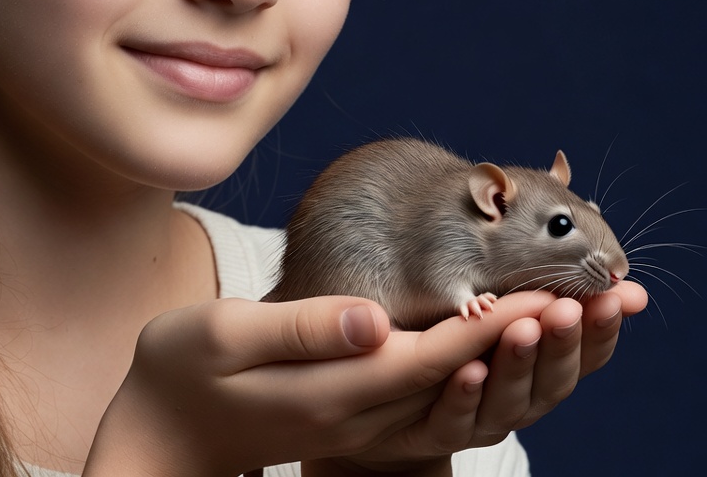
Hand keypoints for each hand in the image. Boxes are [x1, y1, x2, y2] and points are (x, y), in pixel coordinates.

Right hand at [83, 289, 603, 476]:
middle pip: (451, 379)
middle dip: (512, 341)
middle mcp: (353, 414)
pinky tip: (472, 351)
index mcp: (331, 389)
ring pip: (442, 393)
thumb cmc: (182, 370)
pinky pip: (416, 401)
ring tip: (541, 321)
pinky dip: (458, 373)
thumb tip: (373, 317)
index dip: (488, 326)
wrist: (162, 434)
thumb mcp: (228, 336)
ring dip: (496, 357)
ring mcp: (351, 424)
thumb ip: (304, 328)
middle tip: (568, 303)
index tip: (540, 296)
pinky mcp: (343, 418)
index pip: (430, 356)